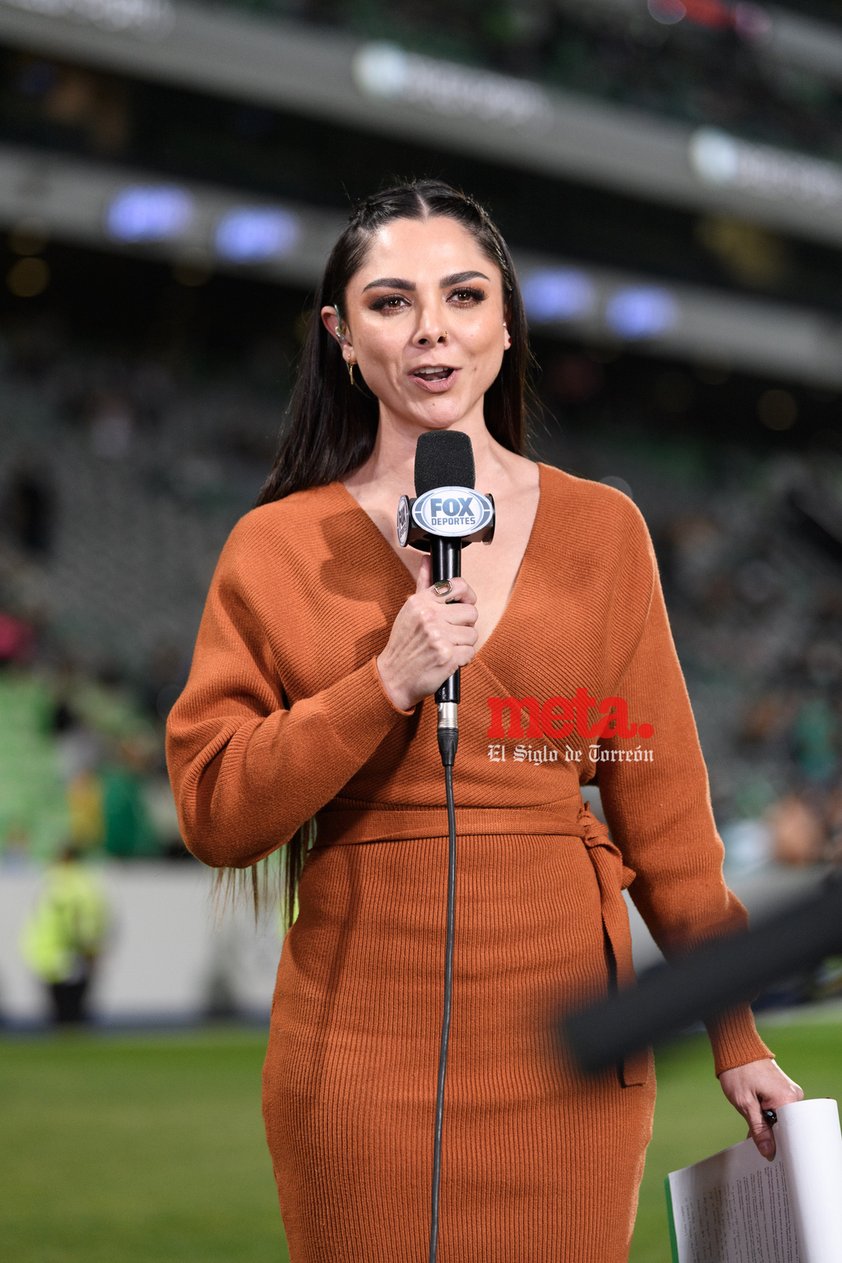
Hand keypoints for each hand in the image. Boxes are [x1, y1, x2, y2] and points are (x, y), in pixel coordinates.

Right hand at [376, 556, 477, 711]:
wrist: (394, 677)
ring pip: (472, 635)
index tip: (465, 603)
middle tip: (452, 633)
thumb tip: (427, 560)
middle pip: (471, 613)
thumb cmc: (403, 645)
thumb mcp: (409, 611)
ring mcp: (439, 636)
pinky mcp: (447, 656)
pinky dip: (463, 659)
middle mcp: (430, 617)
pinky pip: (470, 653)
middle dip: (465, 625)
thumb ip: (423, 585)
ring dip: (464, 644)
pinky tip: (449, 659)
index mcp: (421, 602)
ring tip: (447, 647)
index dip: (468, 595)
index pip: (458, 586)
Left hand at [719, 1058, 803, 1159]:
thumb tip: (768, 1152)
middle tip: (759, 1145)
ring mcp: (789, 1093)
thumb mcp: (745, 1104)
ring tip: (754, 1129)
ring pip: (782, 1119)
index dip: (779, 1145)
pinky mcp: (782, 1090)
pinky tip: (757, 1120)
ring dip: (768, 1126)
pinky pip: (779, 1110)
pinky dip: (768, 1117)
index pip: (791, 1132)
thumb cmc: (738, 1071)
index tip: (769, 1154)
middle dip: (772, 1136)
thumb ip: (759, 1129)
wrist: (736, 1048)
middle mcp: (794, 1096)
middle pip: (788, 1126)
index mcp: (788, 1100)